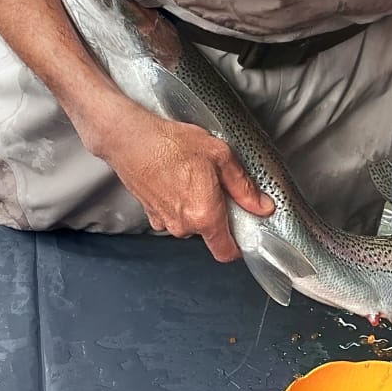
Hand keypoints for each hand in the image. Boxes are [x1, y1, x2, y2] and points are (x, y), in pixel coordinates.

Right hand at [92, 104, 274, 261]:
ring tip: (192, 176)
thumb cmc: (170, 143)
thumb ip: (244, 187)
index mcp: (205, 216)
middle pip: (209, 233)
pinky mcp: (149, 213)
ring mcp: (164, 221)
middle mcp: (183, 225)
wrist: (129, 138)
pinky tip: (175, 178)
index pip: (226, 252)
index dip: (238, 246)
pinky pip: (172, 214)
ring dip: (195, 207)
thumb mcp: (220, 156)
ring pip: (190, 222)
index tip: (242, 232)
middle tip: (216, 185)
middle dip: (216, 214)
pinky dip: (177, 202)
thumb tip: (262, 206)